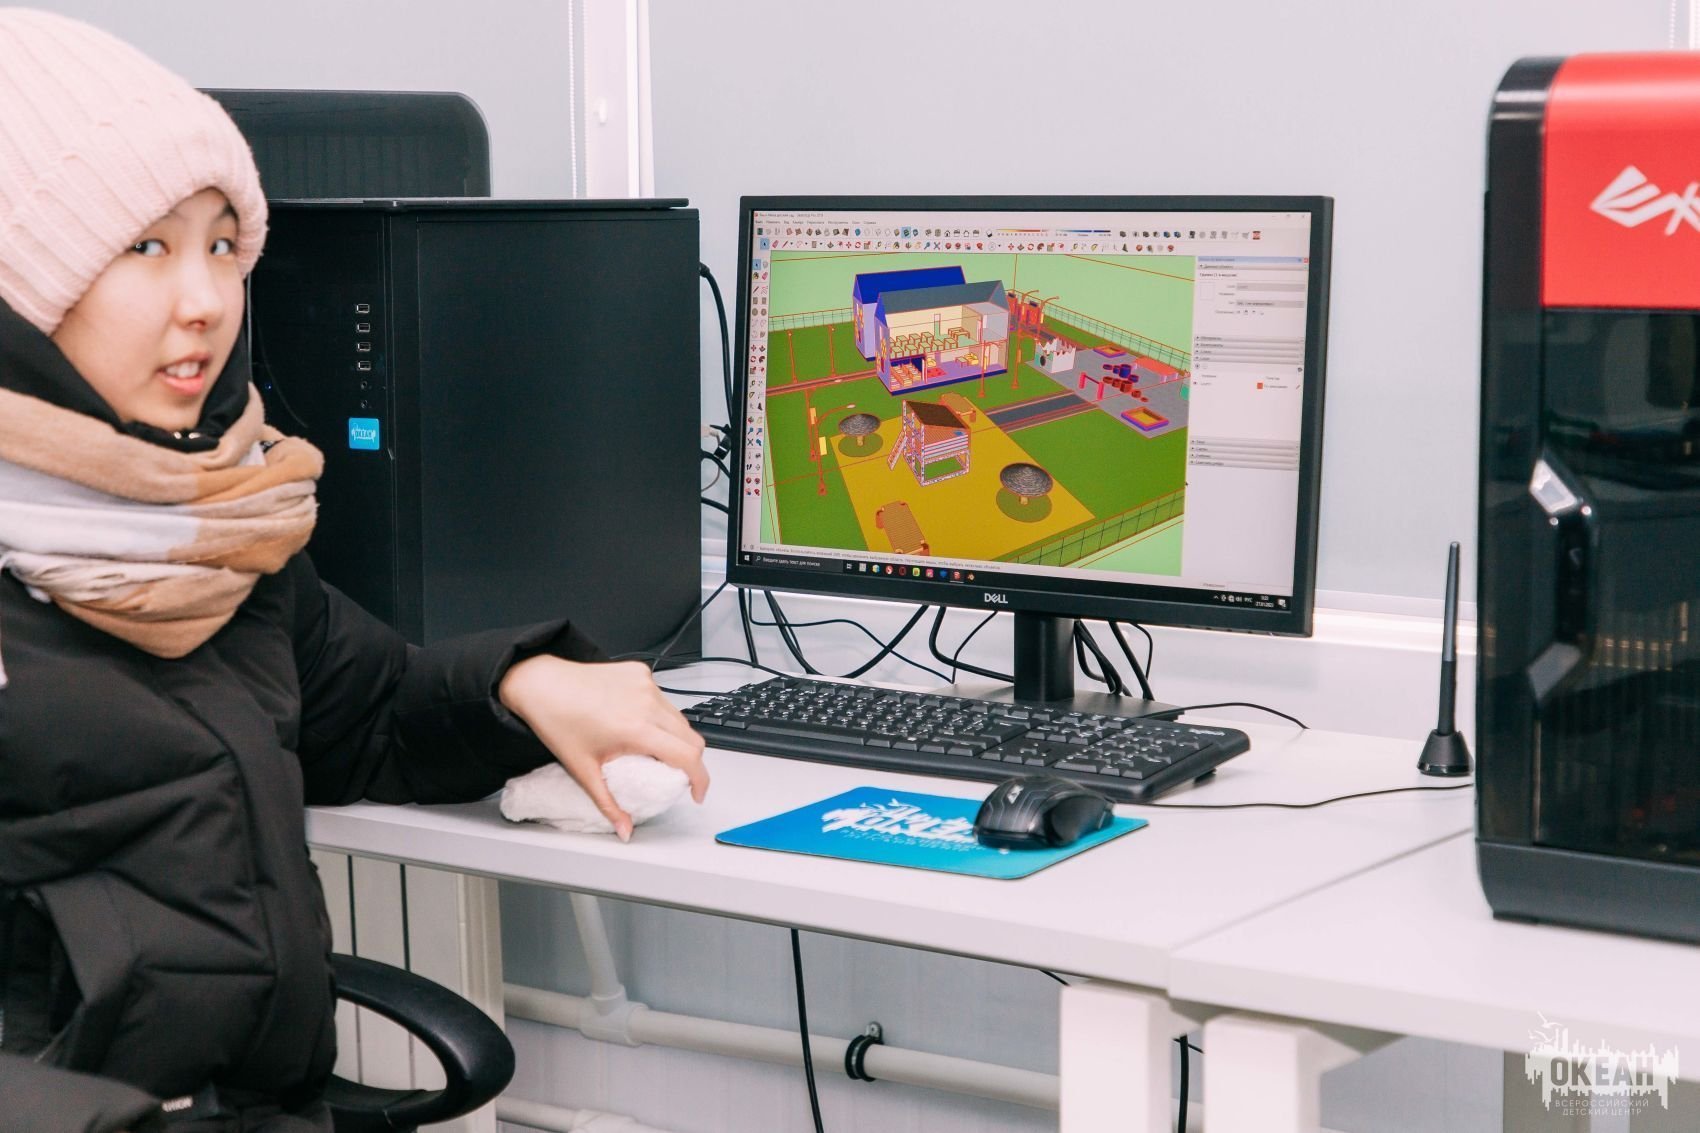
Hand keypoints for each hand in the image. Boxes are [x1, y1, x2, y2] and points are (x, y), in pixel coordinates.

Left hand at [498, 657, 707, 839]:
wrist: (541, 684)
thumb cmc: (558, 722)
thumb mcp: (583, 770)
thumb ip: (609, 805)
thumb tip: (624, 829)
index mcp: (636, 729)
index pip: (688, 756)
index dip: (701, 780)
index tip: (696, 792)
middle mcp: (647, 703)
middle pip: (692, 738)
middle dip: (690, 761)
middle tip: (673, 774)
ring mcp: (646, 685)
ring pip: (679, 717)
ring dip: (675, 737)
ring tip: (652, 748)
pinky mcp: (641, 672)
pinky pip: (662, 699)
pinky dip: (658, 715)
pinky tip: (636, 721)